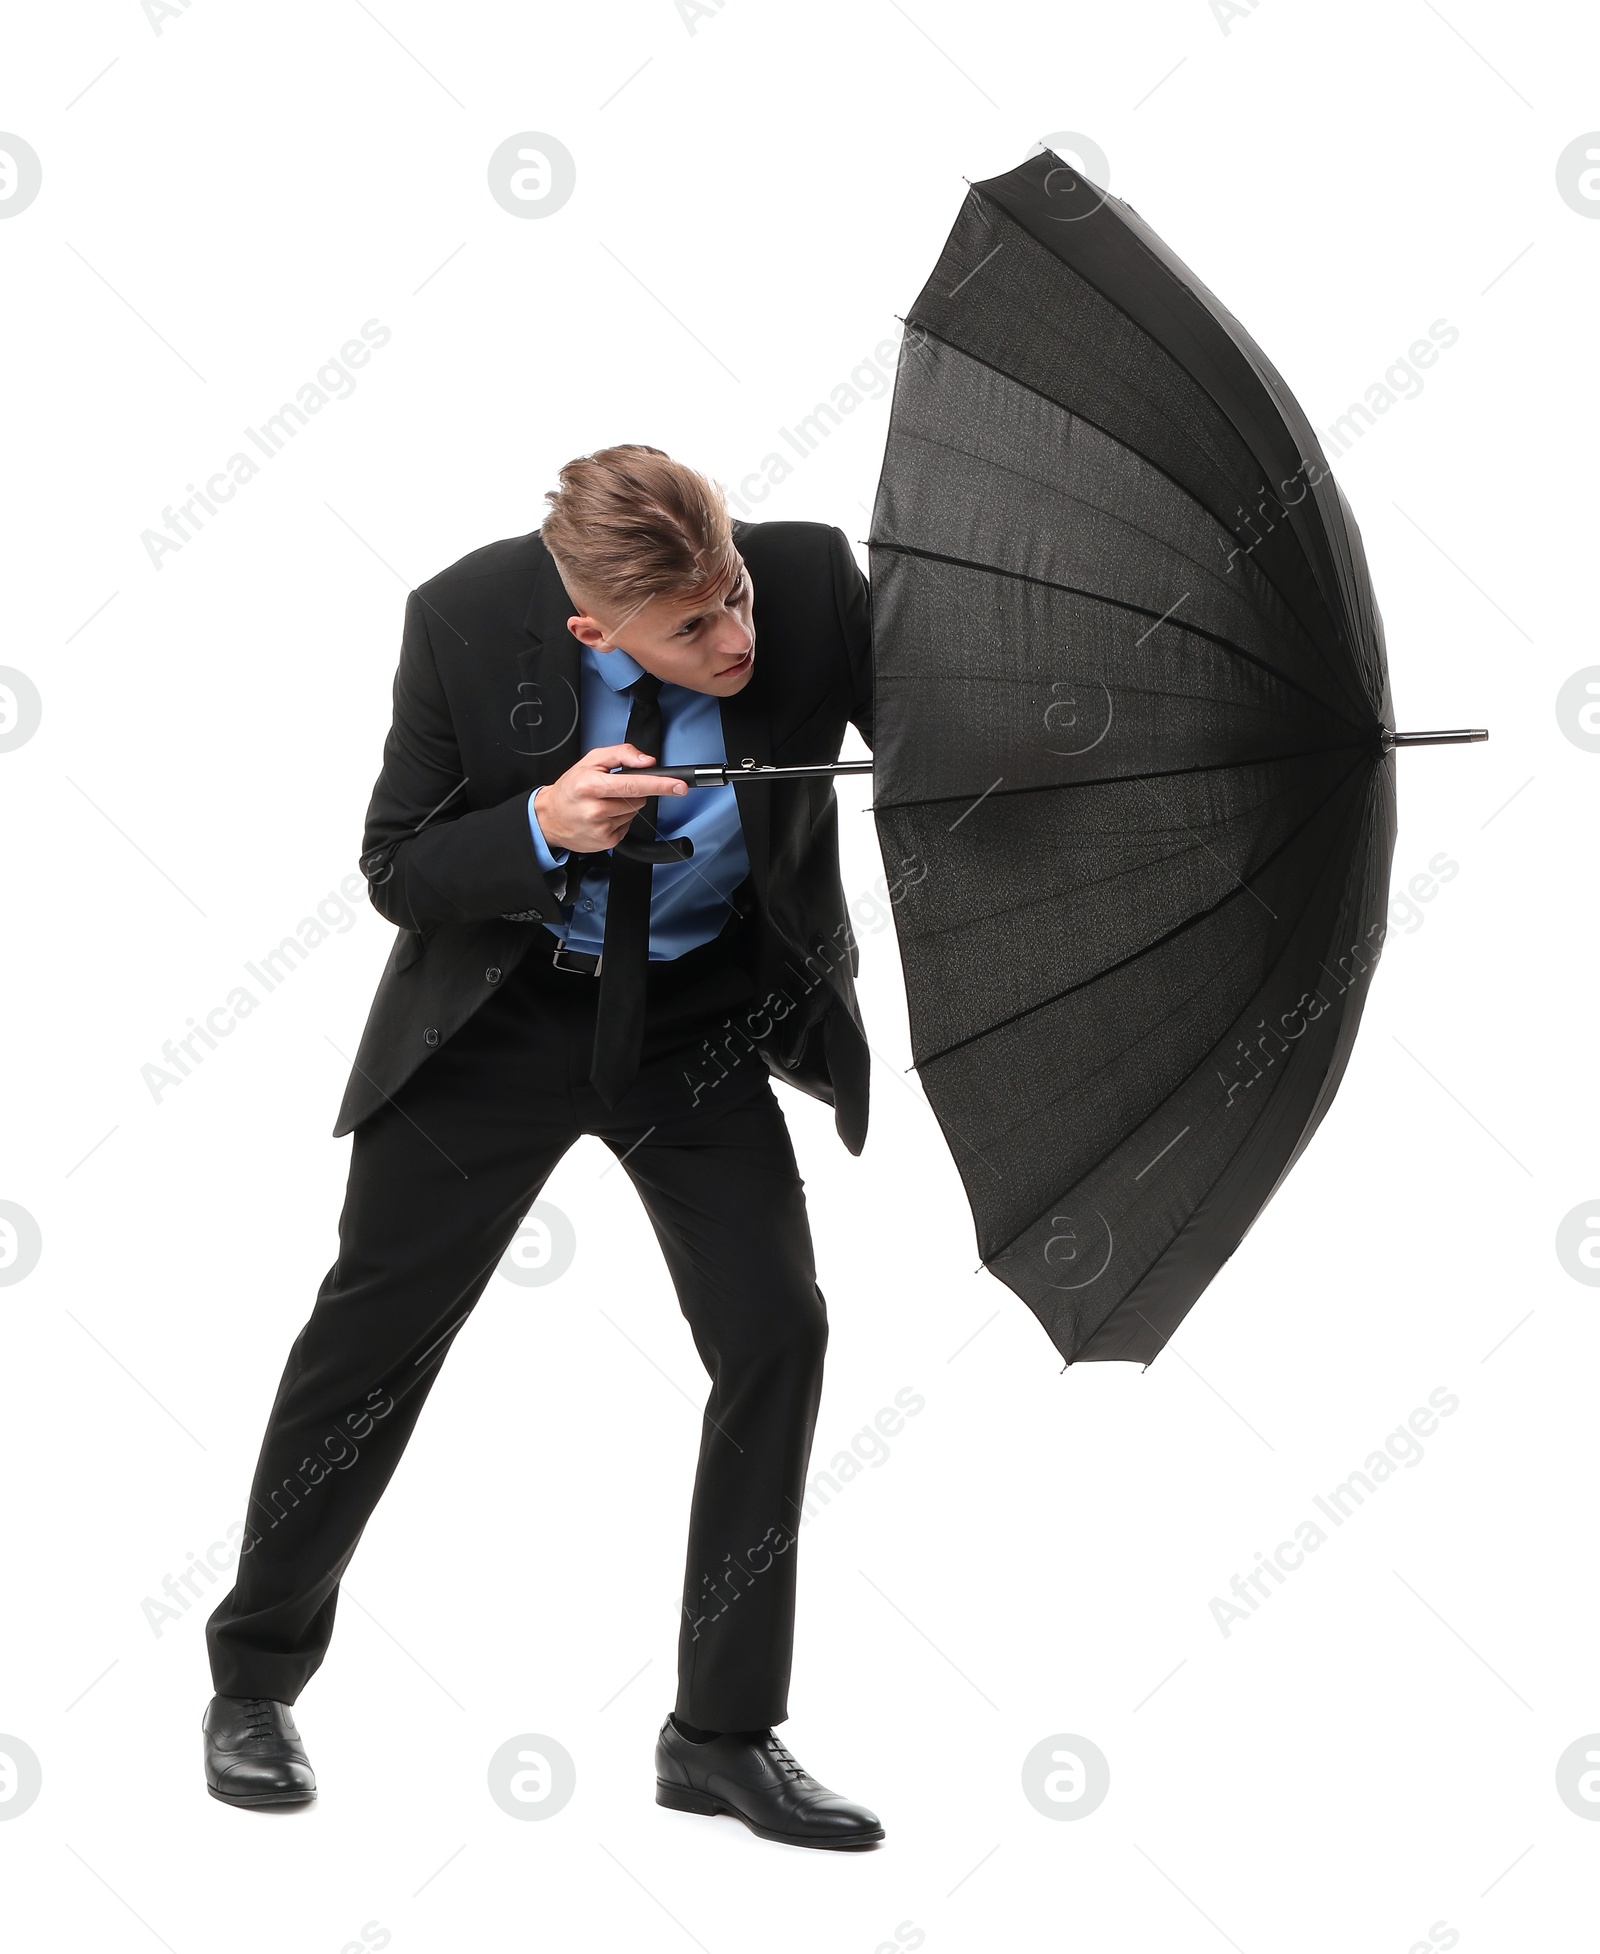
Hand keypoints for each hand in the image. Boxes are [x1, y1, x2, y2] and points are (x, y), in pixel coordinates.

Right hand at [532, 743, 686, 853]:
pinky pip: (628, 825)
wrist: (549, 817)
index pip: (634, 784)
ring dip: (626, 806)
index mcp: (591, 785)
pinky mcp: (606, 841)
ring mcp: (601, 827)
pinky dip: (621, 819)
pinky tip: (604, 816)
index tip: (679, 785)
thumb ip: (621, 754)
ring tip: (604, 803)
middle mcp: (595, 808)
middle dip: (634, 792)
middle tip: (612, 790)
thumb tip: (647, 761)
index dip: (660, 784)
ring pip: (635, 812)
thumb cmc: (571, 787)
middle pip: (639, 799)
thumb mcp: (591, 760)